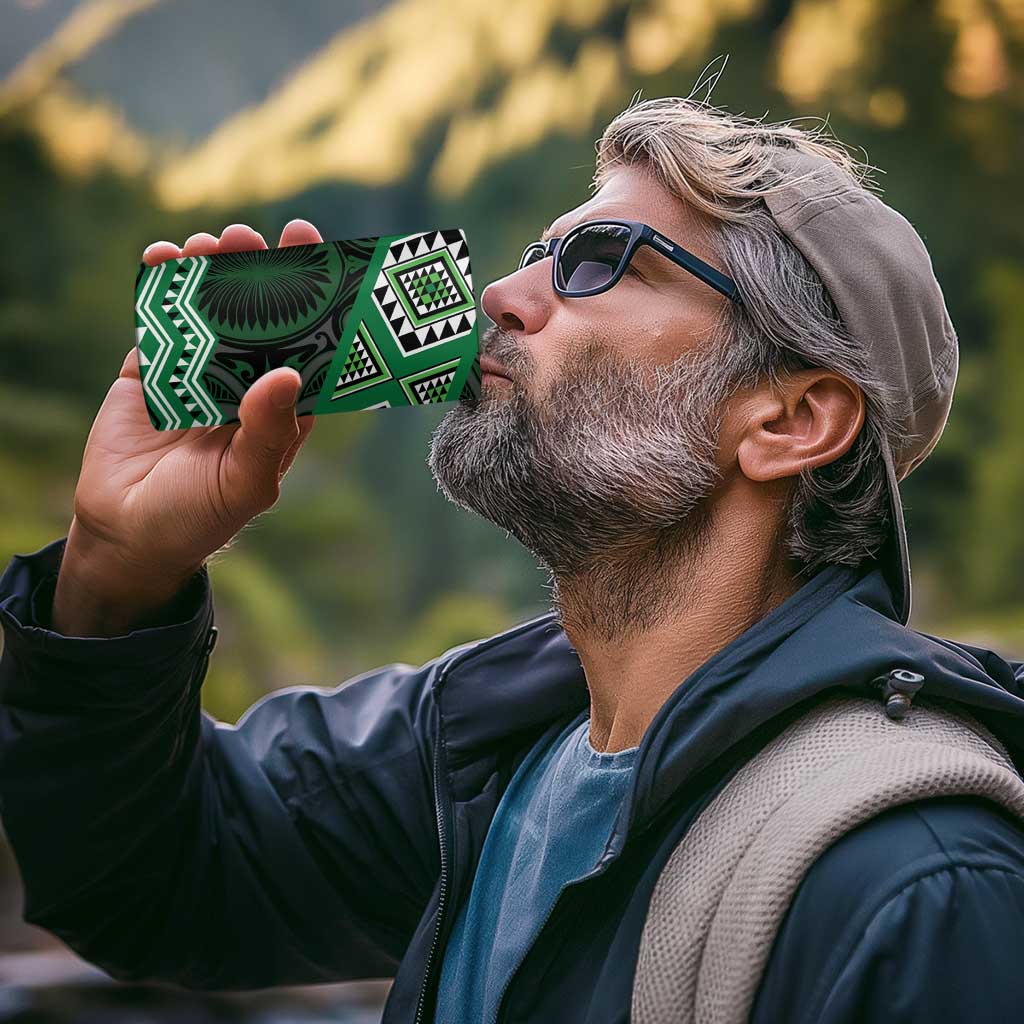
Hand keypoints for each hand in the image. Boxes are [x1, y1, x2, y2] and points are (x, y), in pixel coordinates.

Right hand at [52, 220, 322, 635]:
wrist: (128, 534)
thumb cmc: (200, 517)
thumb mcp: (245, 483)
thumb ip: (268, 432)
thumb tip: (287, 374)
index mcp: (280, 410)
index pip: (305, 347)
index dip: (313, 304)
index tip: (316, 257)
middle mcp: (245, 384)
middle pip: (258, 318)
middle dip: (258, 275)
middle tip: (252, 238)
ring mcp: (197, 374)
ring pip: (210, 311)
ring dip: (211, 273)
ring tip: (210, 243)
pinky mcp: (151, 371)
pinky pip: (159, 322)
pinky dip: (160, 288)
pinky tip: (163, 258)